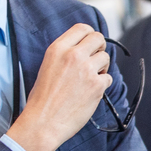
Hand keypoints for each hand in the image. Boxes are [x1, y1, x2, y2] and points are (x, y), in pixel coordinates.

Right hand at [6, 23, 110, 150]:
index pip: (82, 28)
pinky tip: (90, 92)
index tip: (91, 44)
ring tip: (90, 79)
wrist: (43, 122)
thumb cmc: (42, 98)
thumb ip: (65, 54)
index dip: (89, 35)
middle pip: (98, 38)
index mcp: (58, 48)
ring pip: (106, 57)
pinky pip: (108, 78)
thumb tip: (83, 49)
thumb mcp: (48, 66)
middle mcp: (73, 55)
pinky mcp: (96, 86)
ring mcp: (87, 70)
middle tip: (95, 60)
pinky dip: (102, 84)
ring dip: (101, 67)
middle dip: (99, 47)